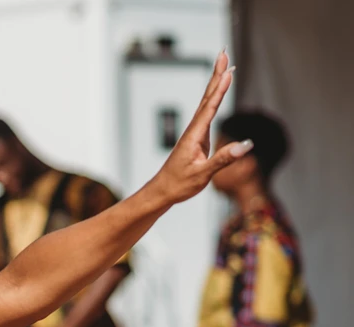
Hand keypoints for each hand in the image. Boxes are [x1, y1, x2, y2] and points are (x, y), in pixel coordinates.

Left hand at [150, 51, 252, 205]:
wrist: (162, 191)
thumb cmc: (178, 184)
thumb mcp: (202, 174)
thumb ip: (223, 159)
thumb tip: (245, 145)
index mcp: (194, 136)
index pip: (210, 108)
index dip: (220, 89)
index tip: (228, 71)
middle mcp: (194, 130)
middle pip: (207, 97)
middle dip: (216, 75)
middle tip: (223, 53)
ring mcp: (195, 133)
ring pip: (207, 102)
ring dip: (215, 82)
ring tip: (223, 65)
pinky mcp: (197, 137)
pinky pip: (207, 112)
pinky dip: (214, 98)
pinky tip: (218, 92)